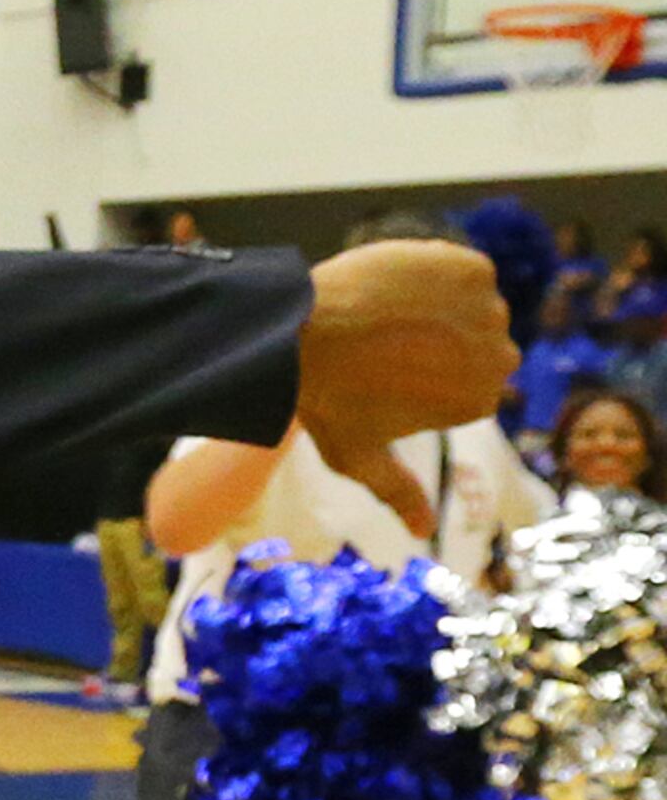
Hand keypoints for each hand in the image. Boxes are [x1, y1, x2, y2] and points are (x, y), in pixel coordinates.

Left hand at [294, 240, 513, 526]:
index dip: (425, 377)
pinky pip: (462, 270)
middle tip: (385, 345)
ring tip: (387, 317)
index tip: (387, 375)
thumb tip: (423, 532)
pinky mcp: (471, 267)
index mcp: (481, 401)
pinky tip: (396, 290)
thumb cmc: (325, 401)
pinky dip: (436, 274)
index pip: (467, 382)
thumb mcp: (359, 457)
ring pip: (470, 306)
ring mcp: (488, 308)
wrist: (299, 334)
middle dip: (441, 344)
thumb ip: (398, 492)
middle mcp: (499, 355)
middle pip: (478, 344)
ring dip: (439, 308)